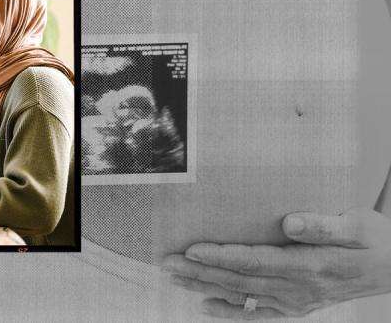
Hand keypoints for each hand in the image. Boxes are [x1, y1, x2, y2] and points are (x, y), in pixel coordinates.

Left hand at [162, 207, 390, 318]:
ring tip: (174, 278)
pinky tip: (203, 307)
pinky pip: (256, 314)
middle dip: (200, 271)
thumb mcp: (358, 224)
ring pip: (241, 295)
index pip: (255, 260)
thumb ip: (323, 224)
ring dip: (205, 287)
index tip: (192, 249)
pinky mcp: (295, 307)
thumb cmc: (374, 240)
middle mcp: (298, 288)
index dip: (221, 256)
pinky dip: (228, 312)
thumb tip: (290, 223)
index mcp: (310, 265)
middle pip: (239, 279)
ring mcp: (295, 301)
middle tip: (167, 261)